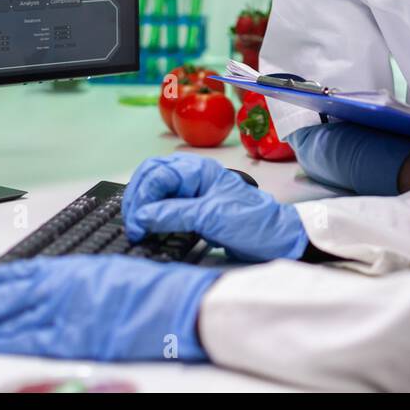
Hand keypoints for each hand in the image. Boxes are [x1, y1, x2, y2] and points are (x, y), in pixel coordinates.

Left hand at [0, 255, 220, 361]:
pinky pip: (30, 341)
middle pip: (6, 296)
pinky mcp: (72, 340)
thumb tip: (55, 285)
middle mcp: (61, 289)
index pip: (20, 272)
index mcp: (70, 268)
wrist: (171, 305)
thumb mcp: (107, 269)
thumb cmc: (148, 287)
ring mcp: (64, 314)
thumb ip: (76, 279)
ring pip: (11, 318)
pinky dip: (7, 341)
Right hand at [123, 152, 307, 262]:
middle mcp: (192, 178)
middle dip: (136, 200)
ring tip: (137, 229)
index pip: (156, 175)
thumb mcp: (212, 217)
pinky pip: (164, 209)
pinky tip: (148, 231)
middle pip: (150, 179)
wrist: (277, 239)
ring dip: (141, 208)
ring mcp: (192, 194)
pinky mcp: (193, 212)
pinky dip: (151, 218)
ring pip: (154, 194)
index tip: (136, 224)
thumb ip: (174, 214)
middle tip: (132, 226)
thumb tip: (141, 216)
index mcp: (197, 170)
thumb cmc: (254, 222)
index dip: (141, 198)